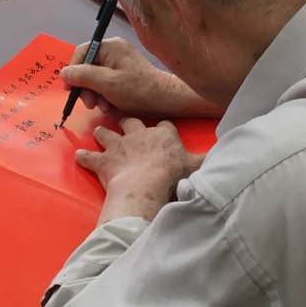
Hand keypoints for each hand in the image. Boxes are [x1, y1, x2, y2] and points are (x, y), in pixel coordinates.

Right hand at [62, 38, 210, 117]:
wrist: (164, 100)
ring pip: (96, 79)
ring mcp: (119, 63)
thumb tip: (64, 73)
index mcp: (110, 47)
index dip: (72, 70)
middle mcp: (114, 52)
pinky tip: (110, 107)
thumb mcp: (107, 83)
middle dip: (86, 87)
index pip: (82, 52)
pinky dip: (105, 96)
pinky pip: (106, 84)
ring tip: (103, 108)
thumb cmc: (137, 89)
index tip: (69, 89)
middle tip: (90, 104)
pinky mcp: (124, 76)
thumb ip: (83, 76)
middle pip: (88, 67)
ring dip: (95, 95)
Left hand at [76, 117, 203, 220]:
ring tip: (99, 132)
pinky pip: (89, 156)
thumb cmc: (172, 175)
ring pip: (107, 133)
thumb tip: (227, 155)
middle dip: (127, 122)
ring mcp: (119, 146)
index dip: (163, 128)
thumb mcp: (196, 167)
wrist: (146, 185)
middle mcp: (139, 135)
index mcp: (163, 136)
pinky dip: (84, 157)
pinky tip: (78, 155)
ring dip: (103, 133)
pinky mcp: (104, 160)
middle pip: (131, 121)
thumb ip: (208, 160)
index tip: (162, 130)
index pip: (164, 125)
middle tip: (124, 123)